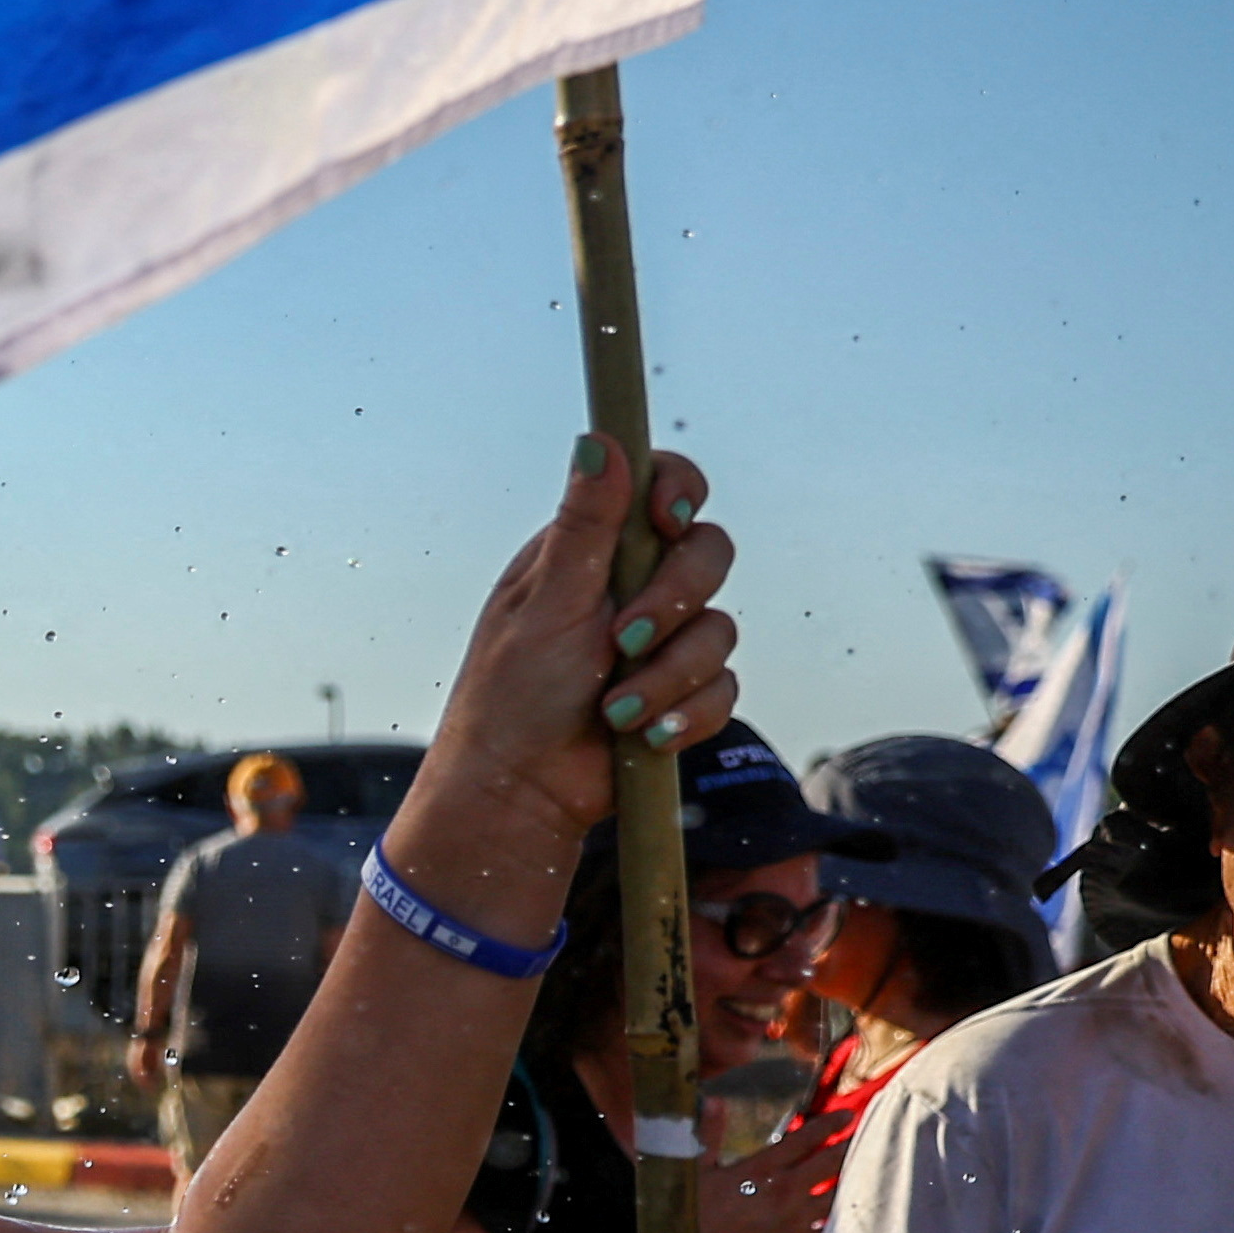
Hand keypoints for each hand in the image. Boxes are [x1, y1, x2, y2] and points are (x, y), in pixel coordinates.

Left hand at [416, 439, 740, 863]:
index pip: (661, 488)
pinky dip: (685, 713)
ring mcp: (662, 641)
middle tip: (623, 637)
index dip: (679, 492)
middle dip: (674, 598)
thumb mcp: (547, 603)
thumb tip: (597, 439)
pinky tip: (643, 736)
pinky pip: (723, 687)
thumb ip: (585, 525)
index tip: (667, 521)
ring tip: (615, 708)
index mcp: (591, 552)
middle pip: (708, 552)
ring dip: (669, 673)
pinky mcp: (682, 694)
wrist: (518, 793)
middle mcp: (632, 587)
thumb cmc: (511, 695)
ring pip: (720, 627)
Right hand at [694, 1086, 864, 1232]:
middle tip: (867, 1137)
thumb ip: (710, 1134)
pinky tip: (851, 1216)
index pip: (804, 1140)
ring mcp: (794, 1219)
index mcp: (761, 1169)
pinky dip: (840, 1222)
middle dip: (851, 1147)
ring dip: (853, 1182)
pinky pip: (827, 1231)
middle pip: (830, 1164)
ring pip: (837, 1196)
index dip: (829, 1125)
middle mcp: (784, 1191)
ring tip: (868, 1172)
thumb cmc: (689, 1215)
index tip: (847, 1115)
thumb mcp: (694, 1170)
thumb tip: (715, 1100)